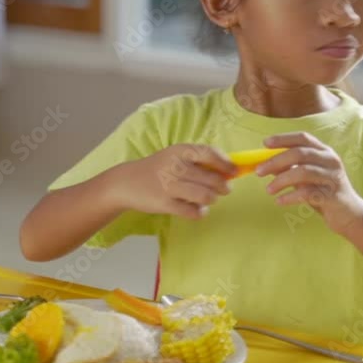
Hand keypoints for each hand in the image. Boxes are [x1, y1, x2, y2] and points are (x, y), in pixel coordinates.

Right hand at [106, 144, 236, 219]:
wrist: (127, 182)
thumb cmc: (159, 168)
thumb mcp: (176, 156)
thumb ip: (199, 160)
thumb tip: (230, 168)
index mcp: (180, 150)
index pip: (210, 154)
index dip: (226, 164)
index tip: (235, 172)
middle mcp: (175, 166)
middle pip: (212, 179)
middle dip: (223, 186)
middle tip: (223, 189)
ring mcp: (169, 186)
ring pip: (205, 196)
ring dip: (212, 199)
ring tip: (210, 198)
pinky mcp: (164, 204)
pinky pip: (192, 212)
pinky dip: (200, 212)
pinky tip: (198, 209)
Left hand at [255, 132, 362, 233]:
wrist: (350, 215)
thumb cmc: (324, 193)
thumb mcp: (306, 178)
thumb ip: (290, 169)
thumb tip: (265, 165)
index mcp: (324, 152)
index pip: (303, 138)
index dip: (283, 138)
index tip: (265, 143)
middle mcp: (331, 161)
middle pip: (300, 153)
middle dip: (275, 161)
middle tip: (258, 171)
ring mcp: (333, 177)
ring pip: (303, 172)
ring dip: (281, 180)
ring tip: (268, 190)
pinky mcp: (333, 195)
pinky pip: (307, 193)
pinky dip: (290, 196)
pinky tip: (280, 201)